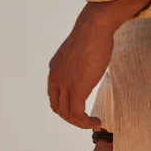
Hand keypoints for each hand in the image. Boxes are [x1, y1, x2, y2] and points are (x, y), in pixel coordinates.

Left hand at [48, 0, 138, 128]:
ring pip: (67, 114)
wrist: (94, 28)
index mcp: (54, 69)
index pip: (54, 96)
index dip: (64, 107)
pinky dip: (85, 122)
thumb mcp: (78, 52)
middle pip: (58, 108)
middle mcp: (56, 78)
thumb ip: (77, 62)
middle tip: (86, 119)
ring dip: (80, 122)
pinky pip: (78, 114)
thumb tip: (87, 65)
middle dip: (72, 117)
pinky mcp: (78, 88)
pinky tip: (96, 121)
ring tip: (92, 122)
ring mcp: (65, 84)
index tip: (78, 109)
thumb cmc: (92, 34)